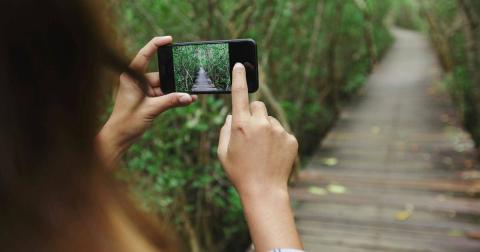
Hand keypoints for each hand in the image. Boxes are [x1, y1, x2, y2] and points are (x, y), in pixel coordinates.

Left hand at [98, 36, 196, 166]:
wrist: (119, 138)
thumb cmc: (127, 122)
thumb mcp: (151, 110)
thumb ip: (171, 102)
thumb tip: (189, 97)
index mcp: (131, 77)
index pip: (144, 55)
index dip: (156, 45)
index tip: (169, 39)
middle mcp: (137, 81)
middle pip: (160, 75)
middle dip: (175, 79)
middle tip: (189, 79)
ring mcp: (143, 90)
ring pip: (165, 86)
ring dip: (176, 91)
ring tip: (191, 95)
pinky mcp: (148, 99)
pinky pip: (164, 95)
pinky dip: (173, 98)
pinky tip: (186, 100)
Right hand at [217, 63, 301, 250]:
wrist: (264, 190)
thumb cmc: (239, 172)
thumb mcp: (224, 152)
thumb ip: (226, 130)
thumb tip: (232, 115)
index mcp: (241, 125)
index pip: (239, 94)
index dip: (239, 77)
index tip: (240, 65)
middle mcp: (261, 123)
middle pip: (258, 106)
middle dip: (254, 114)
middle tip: (251, 132)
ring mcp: (278, 130)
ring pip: (270, 120)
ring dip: (266, 128)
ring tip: (263, 150)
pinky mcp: (291, 138)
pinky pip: (282, 132)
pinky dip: (277, 140)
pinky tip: (273, 155)